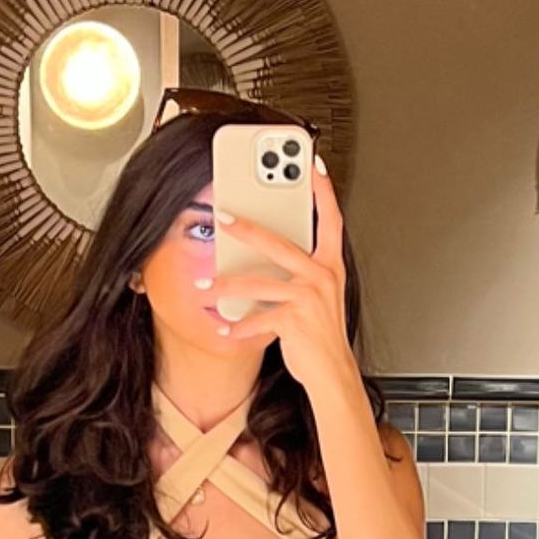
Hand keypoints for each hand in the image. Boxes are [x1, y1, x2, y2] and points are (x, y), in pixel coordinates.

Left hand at [199, 158, 354, 396]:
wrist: (332, 373)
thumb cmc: (321, 335)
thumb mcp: (317, 296)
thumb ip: (298, 272)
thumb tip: (263, 257)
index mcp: (329, 265)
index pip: (330, 218)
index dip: (322, 191)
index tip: (312, 165)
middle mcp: (322, 276)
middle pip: (279, 243)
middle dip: (246, 228)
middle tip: (222, 216)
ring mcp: (309, 297)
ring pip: (259, 282)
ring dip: (227, 284)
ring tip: (205, 284)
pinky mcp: (295, 320)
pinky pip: (258, 318)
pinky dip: (237, 326)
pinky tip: (223, 328)